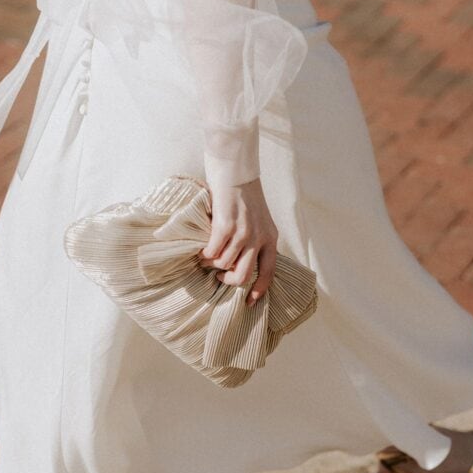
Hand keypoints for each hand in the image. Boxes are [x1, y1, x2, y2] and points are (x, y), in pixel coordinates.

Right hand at [198, 178, 277, 305]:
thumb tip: (240, 262)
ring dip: (212, 264)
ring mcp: (243, 233)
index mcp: (271, 237)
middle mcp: (259, 238)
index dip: (259, 290)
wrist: (236, 170)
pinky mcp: (226, 226)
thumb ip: (255, 239)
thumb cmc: (244, 193)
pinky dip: (204, 254)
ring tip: (207, 256)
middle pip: (243, 276)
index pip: (269, 273)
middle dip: (229, 281)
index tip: (250, 302)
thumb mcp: (259, 219)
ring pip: (224, 264)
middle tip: (220, 276)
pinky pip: (212, 252)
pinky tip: (202, 249)